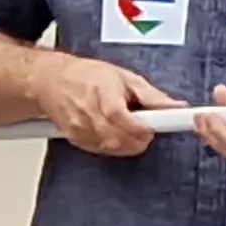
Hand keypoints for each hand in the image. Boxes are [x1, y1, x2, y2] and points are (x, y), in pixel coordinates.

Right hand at [34, 54, 176, 157]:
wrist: (49, 80)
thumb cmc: (85, 75)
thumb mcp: (125, 77)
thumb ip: (152, 96)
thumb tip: (176, 106)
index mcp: (104, 97)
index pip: (126, 121)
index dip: (144, 129)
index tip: (155, 128)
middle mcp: (89, 115)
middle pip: (120, 139)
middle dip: (140, 139)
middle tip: (146, 129)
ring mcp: (80, 129)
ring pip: (111, 148)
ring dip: (128, 144)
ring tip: (131, 129)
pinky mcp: (74, 138)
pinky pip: (99, 150)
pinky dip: (113, 146)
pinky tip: (116, 134)